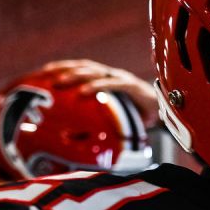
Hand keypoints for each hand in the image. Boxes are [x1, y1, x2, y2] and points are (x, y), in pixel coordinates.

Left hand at [43, 59, 157, 125]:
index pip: (81, 68)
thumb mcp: (114, 118)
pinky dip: (96, 86)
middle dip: (64, 69)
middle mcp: (112, 76)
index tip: (42, 72)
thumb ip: (96, 123)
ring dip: (75, 75)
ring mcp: (122, 79)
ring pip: (95, 71)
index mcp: (106, 79)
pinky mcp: (133, 86)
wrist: (167, 116)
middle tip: (46, 78)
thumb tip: (69, 142)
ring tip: (60, 82)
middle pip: (84, 67)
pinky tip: (83, 93)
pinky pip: (112, 84)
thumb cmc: (137, 119)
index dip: (62, 67)